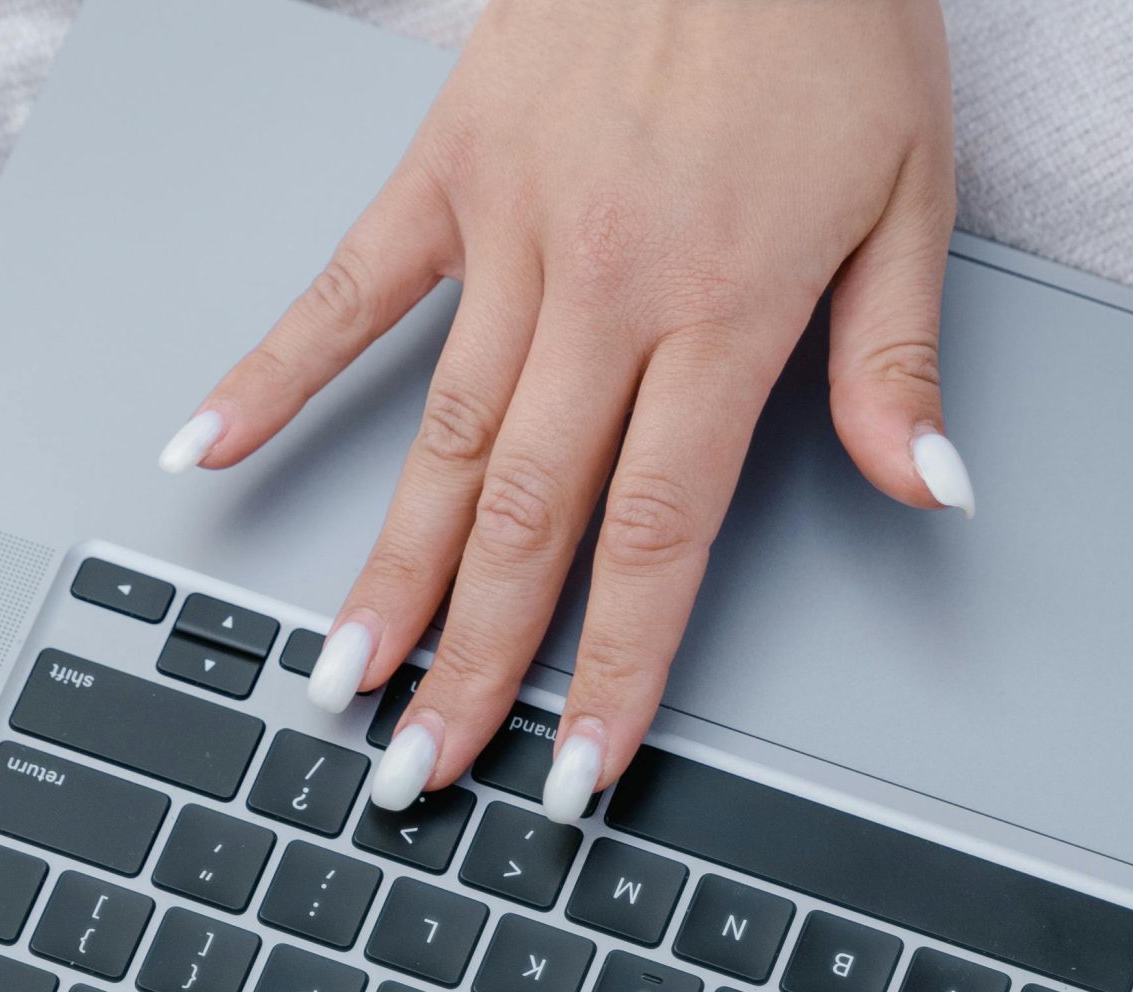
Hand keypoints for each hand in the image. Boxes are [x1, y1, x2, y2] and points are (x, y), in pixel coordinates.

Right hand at [162, 0, 966, 817]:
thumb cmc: (833, 10)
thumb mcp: (914, 186)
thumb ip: (894, 359)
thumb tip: (927, 491)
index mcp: (725, 311)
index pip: (658, 536)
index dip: (615, 669)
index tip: (575, 774)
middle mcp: (606, 287)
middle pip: (532, 521)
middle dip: (478, 666)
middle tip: (420, 775)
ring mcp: (510, 225)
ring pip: (440, 438)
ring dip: (387, 571)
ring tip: (335, 678)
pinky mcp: (445, 160)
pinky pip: (348, 287)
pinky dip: (275, 372)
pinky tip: (206, 453)